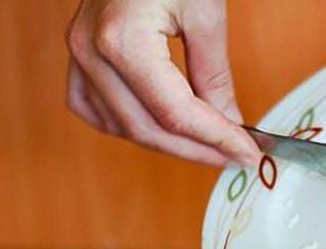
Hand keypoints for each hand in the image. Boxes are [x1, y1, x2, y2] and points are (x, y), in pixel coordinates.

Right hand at [66, 0, 259, 165]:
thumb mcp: (205, 14)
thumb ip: (215, 77)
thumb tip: (231, 124)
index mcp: (123, 40)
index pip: (177, 114)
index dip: (216, 140)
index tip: (248, 154)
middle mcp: (91, 51)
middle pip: (148, 129)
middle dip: (197, 150)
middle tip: (234, 157)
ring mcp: (78, 53)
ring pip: (121, 126)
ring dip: (166, 144)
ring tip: (206, 146)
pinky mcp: (77, 54)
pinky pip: (92, 108)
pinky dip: (126, 126)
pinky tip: (158, 129)